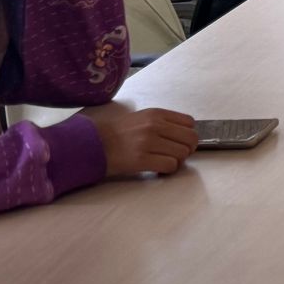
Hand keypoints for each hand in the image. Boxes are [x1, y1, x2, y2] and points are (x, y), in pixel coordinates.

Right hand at [85, 103, 199, 176]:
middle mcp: (155, 126)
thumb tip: (186, 135)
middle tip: (175, 155)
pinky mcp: (141, 159)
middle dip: (187, 150)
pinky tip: (157, 169)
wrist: (93, 144)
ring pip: (182, 154)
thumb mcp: (143, 118)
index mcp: (157, 114)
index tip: (180, 142)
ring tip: (163, 161)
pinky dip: (167, 170)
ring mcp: (148, 142)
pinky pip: (170, 166)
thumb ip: (164, 122)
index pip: (190, 123)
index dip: (188, 135)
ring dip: (177, 161)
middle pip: (190, 139)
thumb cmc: (119, 133)